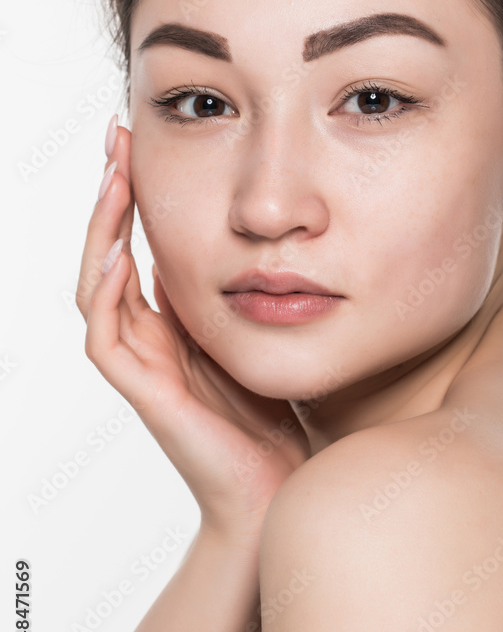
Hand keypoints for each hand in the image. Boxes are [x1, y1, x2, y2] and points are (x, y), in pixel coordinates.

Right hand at [76, 115, 310, 548]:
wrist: (275, 494)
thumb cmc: (273, 423)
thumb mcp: (258, 340)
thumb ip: (238, 301)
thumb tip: (242, 247)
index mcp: (172, 326)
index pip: (138, 246)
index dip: (134, 196)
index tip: (141, 142)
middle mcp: (149, 340)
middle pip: (108, 254)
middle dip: (111, 195)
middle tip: (116, 137)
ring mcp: (143, 367)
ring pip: (98, 287)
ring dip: (102, 230)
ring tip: (115, 175)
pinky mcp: (148, 395)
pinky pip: (108, 338)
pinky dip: (108, 294)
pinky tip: (122, 253)